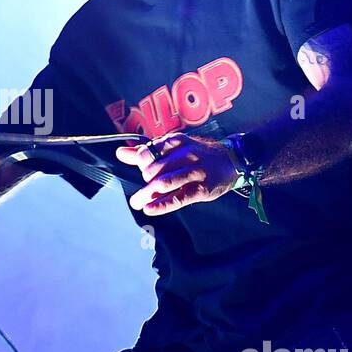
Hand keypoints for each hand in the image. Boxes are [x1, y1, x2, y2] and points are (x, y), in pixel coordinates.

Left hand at [115, 132, 239, 215]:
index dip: (141, 164)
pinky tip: (150, 209)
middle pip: (154, 169)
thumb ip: (146, 152)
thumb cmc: (196, 156)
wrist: (230, 160)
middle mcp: (185, 154)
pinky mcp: (202, 189)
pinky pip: (178, 198)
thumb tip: (120, 153)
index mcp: (175, 142)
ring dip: (147, 194)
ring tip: (137, 202)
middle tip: (143, 191)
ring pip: (164, 183)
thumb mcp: (173, 148)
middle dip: (145, 181)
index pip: (148, 152)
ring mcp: (195, 171)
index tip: (144, 171)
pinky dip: (161, 205)